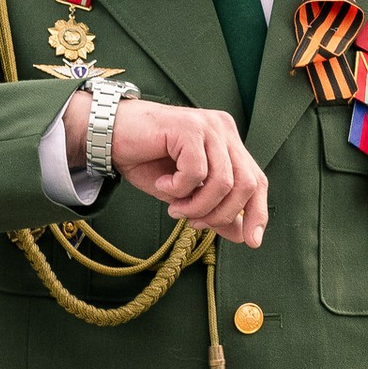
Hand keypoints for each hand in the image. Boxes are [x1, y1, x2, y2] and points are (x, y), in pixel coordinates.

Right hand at [93, 95, 269, 247]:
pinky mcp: (189, 127)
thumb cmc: (146, 162)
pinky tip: (162, 184)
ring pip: (223, 182)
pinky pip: (196, 172)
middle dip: (222, 214)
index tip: (252, 241)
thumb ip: (213, 209)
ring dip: (198, 205)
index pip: (257, 181)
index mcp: (228, 143)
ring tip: (175, 207)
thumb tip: (242, 235)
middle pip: (247, 184)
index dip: (258, 212)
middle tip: (193, 223)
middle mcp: (224, 130)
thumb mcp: (184, 194)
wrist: (109, 137)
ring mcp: (208, 126)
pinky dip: (179, 188)